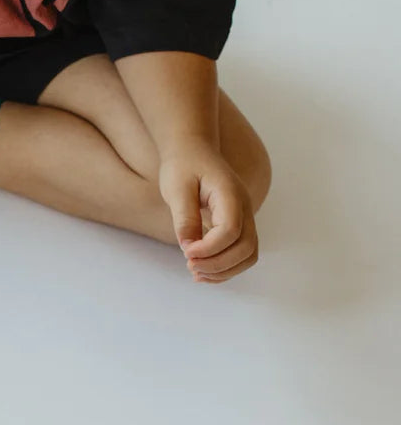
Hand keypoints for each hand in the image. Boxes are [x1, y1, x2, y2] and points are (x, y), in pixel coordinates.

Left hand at [158, 146, 258, 282]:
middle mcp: (244, 207)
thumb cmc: (183, 166)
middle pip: (246, 247)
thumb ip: (185, 217)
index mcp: (230, 194)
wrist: (193, 152)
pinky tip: (202, 270)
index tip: (185, 252)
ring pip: (248, 255)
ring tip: (196, 273)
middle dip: (218, 264)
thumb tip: (189, 248)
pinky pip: (241, 254)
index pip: (230, 230)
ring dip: (224, 271)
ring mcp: (245, 217)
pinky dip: (225, 268)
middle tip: (189, 265)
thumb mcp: (177, 188)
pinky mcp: (238, 226)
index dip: (209, 248)